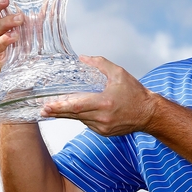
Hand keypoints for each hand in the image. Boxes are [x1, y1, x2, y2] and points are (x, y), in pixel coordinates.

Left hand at [41, 55, 158, 135]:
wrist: (148, 113)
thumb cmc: (135, 93)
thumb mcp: (119, 73)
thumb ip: (100, 64)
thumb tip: (82, 58)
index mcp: (105, 102)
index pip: (77, 106)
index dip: (60, 107)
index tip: (47, 106)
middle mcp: (102, 117)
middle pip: (74, 115)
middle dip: (58, 111)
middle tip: (44, 109)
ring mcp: (103, 127)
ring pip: (79, 120)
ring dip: (67, 114)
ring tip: (55, 109)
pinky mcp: (104, 132)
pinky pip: (87, 123)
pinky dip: (81, 117)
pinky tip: (76, 111)